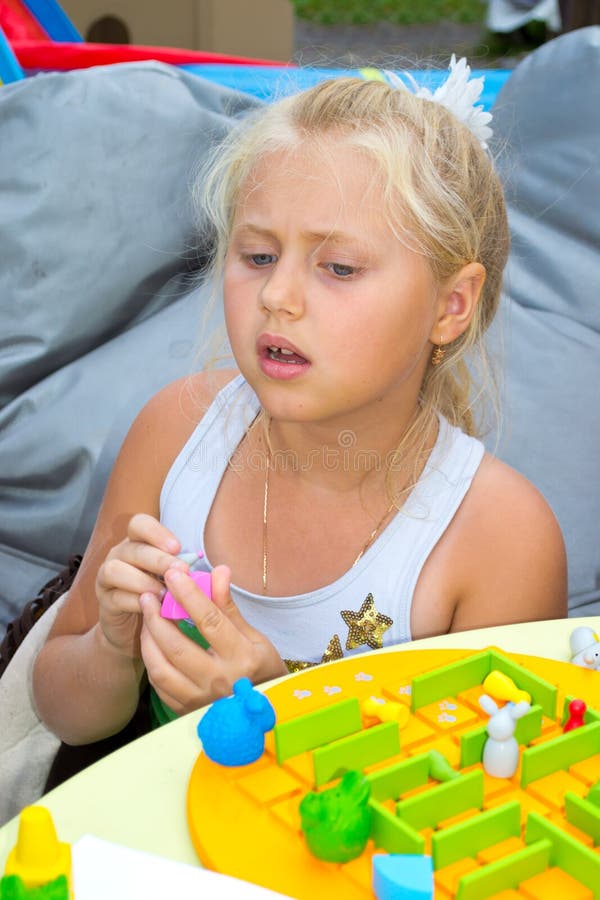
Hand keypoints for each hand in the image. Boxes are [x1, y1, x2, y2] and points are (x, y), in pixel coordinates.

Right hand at [95, 513, 186, 658]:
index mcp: (138, 543)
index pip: (139, 524)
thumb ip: (192, 573)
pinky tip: (152, 609)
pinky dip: (135, 602)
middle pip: (133, 548)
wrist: (136, 631)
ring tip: (164, 594)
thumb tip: (223, 571)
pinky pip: (115, 597)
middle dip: (158, 559)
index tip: (177, 547)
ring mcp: (107, 577)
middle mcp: (120, 555)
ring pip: (116, 569)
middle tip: (181, 571)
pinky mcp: (104, 601)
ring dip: (142, 580)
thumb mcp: (178, 582)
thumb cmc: (163, 599)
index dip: (157, 532)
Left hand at [139, 564, 287, 714]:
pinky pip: (160, 686)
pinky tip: (152, 644)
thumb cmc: (262, 669)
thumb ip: (229, 606)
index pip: (209, 621)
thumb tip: (219, 570)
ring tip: (147, 618)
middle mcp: (219, 681)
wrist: (266, 712)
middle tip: (149, 595)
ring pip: (161, 668)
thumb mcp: (254, 636)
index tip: (174, 574)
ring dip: (149, 639)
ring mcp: (201, 700)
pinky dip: (152, 661)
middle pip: (177, 646)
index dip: (189, 595)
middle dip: (157, 617)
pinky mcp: (186, 712)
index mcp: (242, 657)